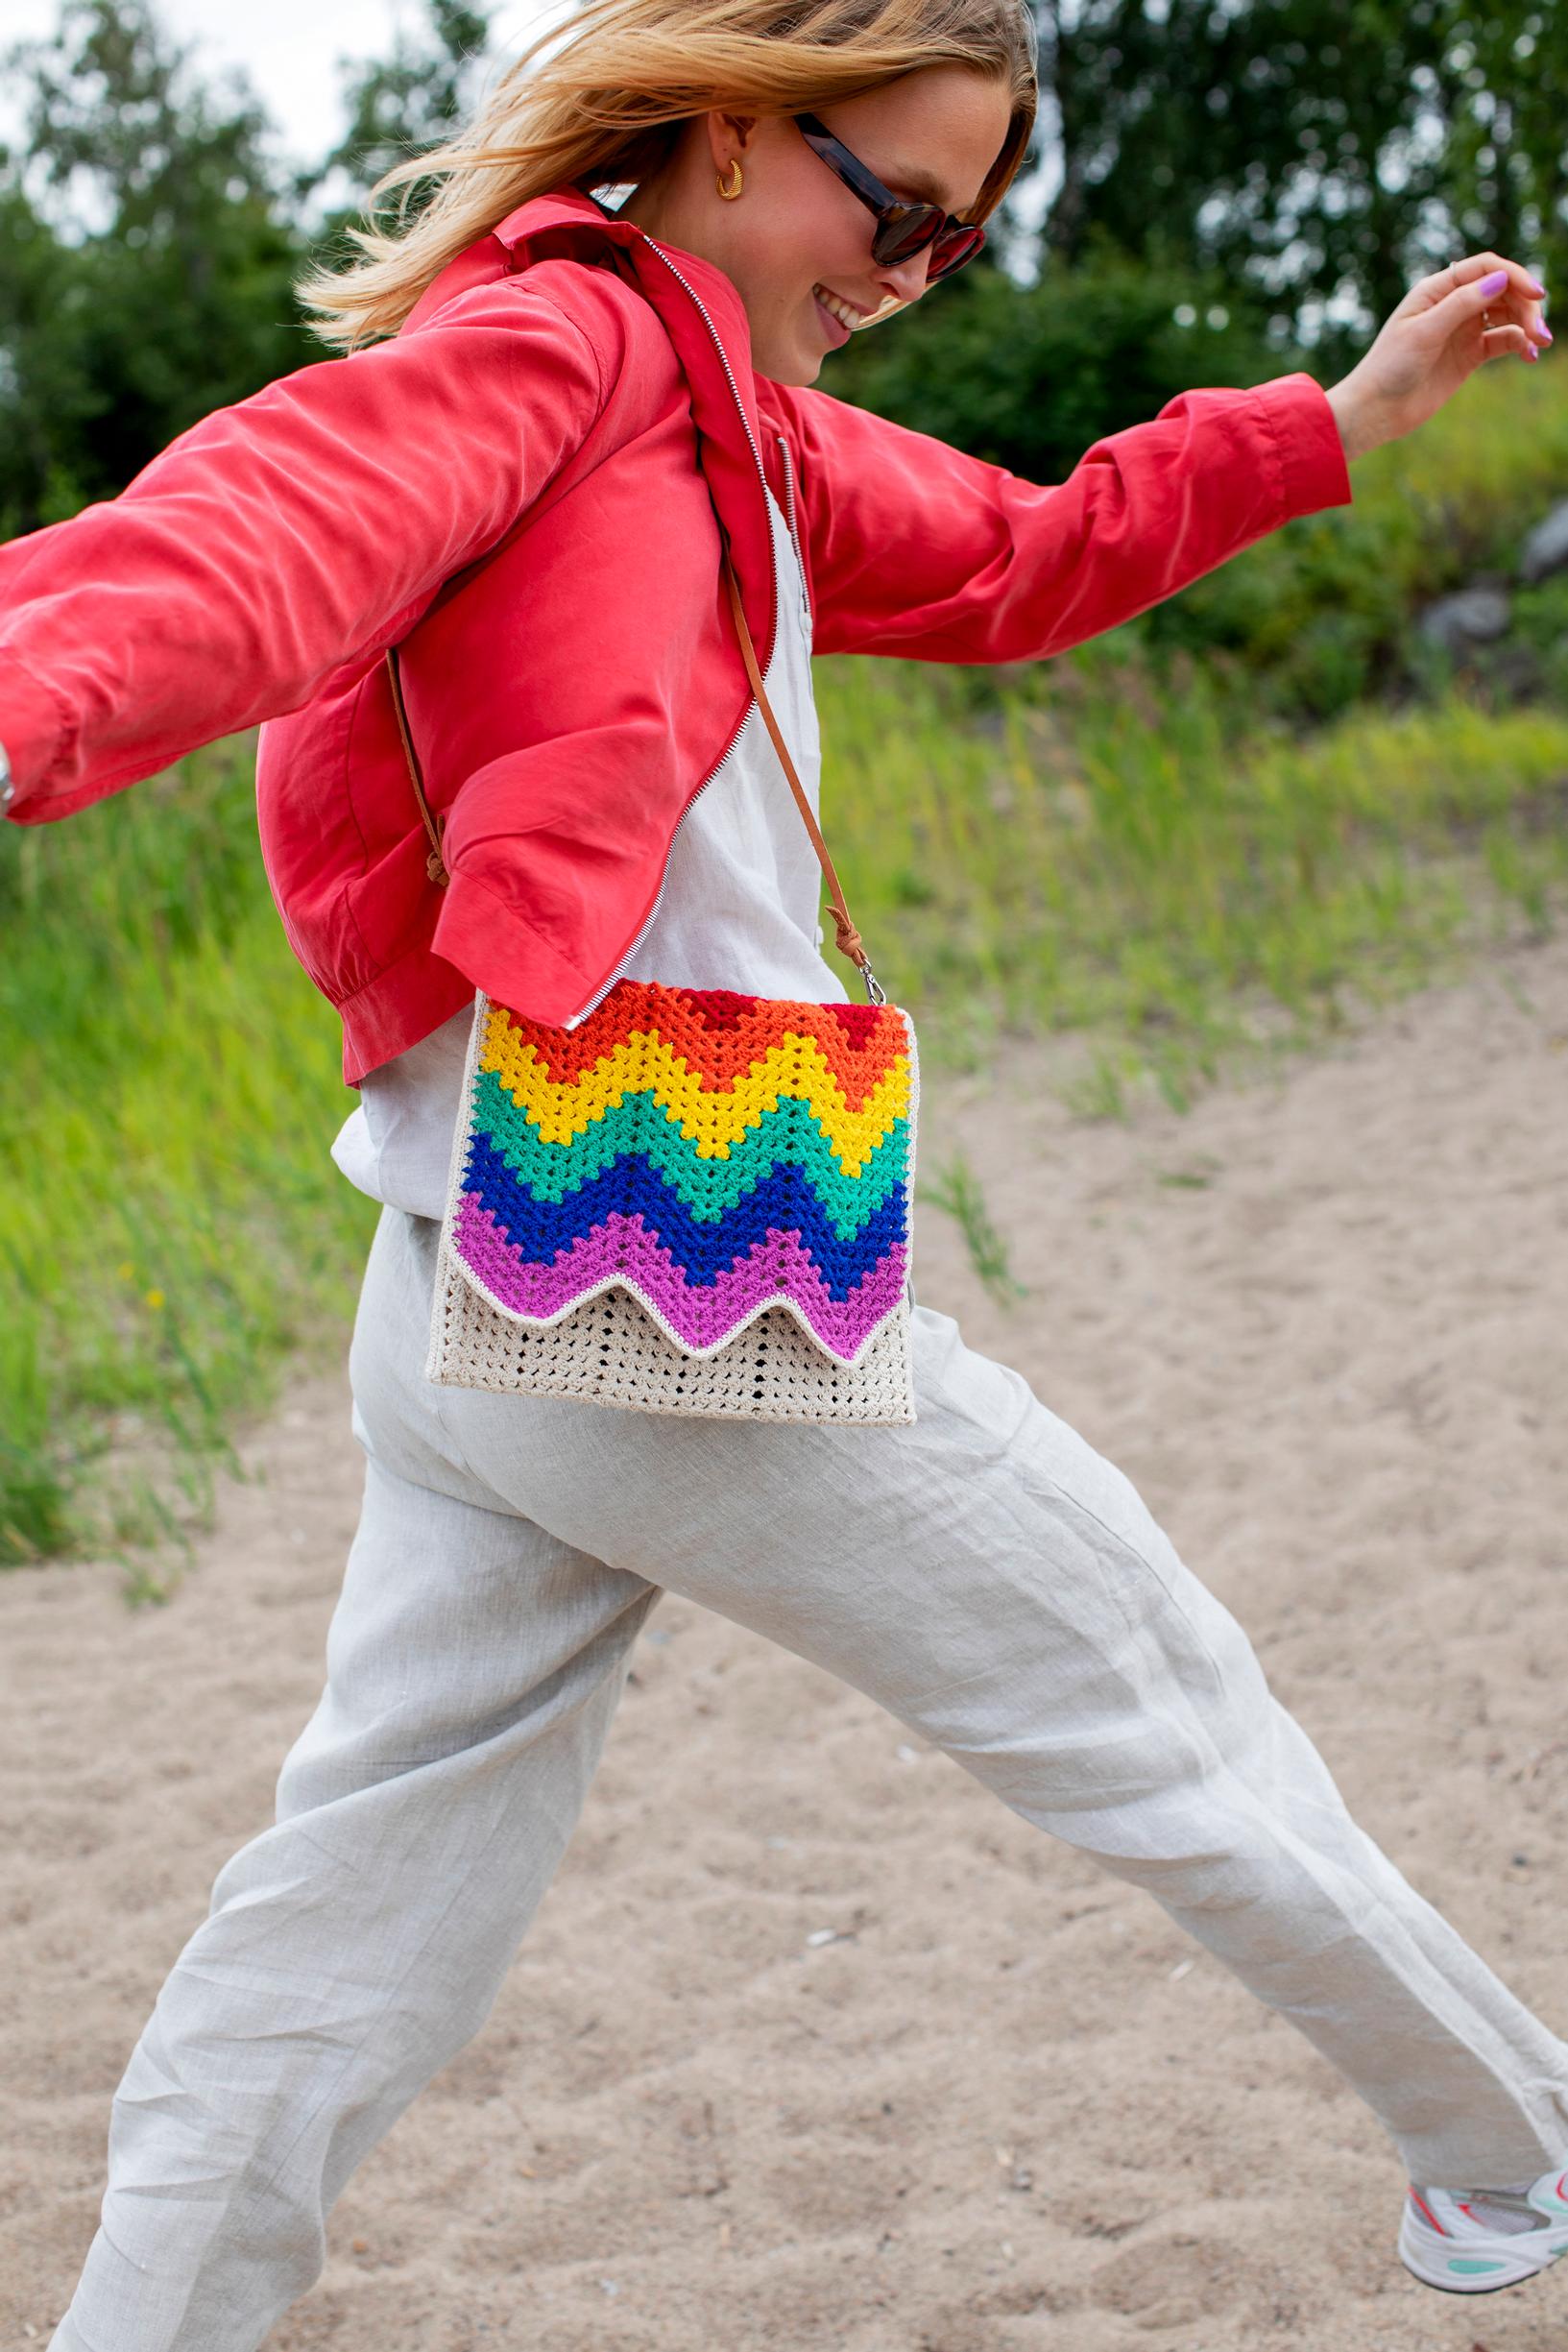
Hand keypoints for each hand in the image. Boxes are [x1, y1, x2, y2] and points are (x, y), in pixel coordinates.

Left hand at [1325, 252, 1549, 461]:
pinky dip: (1519, 344)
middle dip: (1524, 306)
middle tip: (1539, 331)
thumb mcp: (1424, 332)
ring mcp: (1462, 329)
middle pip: (1501, 291)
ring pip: (1506, 315)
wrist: (1375, 411)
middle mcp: (1452, 304)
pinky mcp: (1469, 355)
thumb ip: (1461, 305)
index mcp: (1436, 289)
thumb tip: (1499, 279)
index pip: (1485, 268)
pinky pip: (1502, 341)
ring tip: (1540, 344)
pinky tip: (1529, 355)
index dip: (1514, 276)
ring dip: (1527, 325)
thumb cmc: (1389, 368)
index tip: (1536, 293)